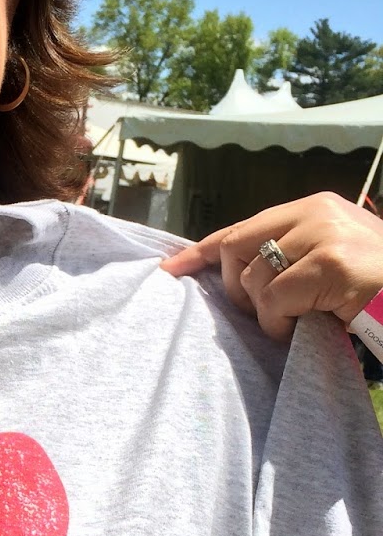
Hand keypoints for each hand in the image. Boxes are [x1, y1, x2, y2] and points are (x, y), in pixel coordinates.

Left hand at [160, 192, 382, 341]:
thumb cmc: (377, 289)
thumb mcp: (331, 260)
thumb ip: (291, 255)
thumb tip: (236, 277)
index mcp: (316, 207)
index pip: (244, 225)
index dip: (203, 250)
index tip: (173, 269)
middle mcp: (317, 213)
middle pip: (236, 247)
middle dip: (237, 288)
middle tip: (263, 314)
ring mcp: (325, 236)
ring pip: (253, 278)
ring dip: (265, 313)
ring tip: (296, 321)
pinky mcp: (332, 266)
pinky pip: (274, 300)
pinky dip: (279, 323)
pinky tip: (302, 328)